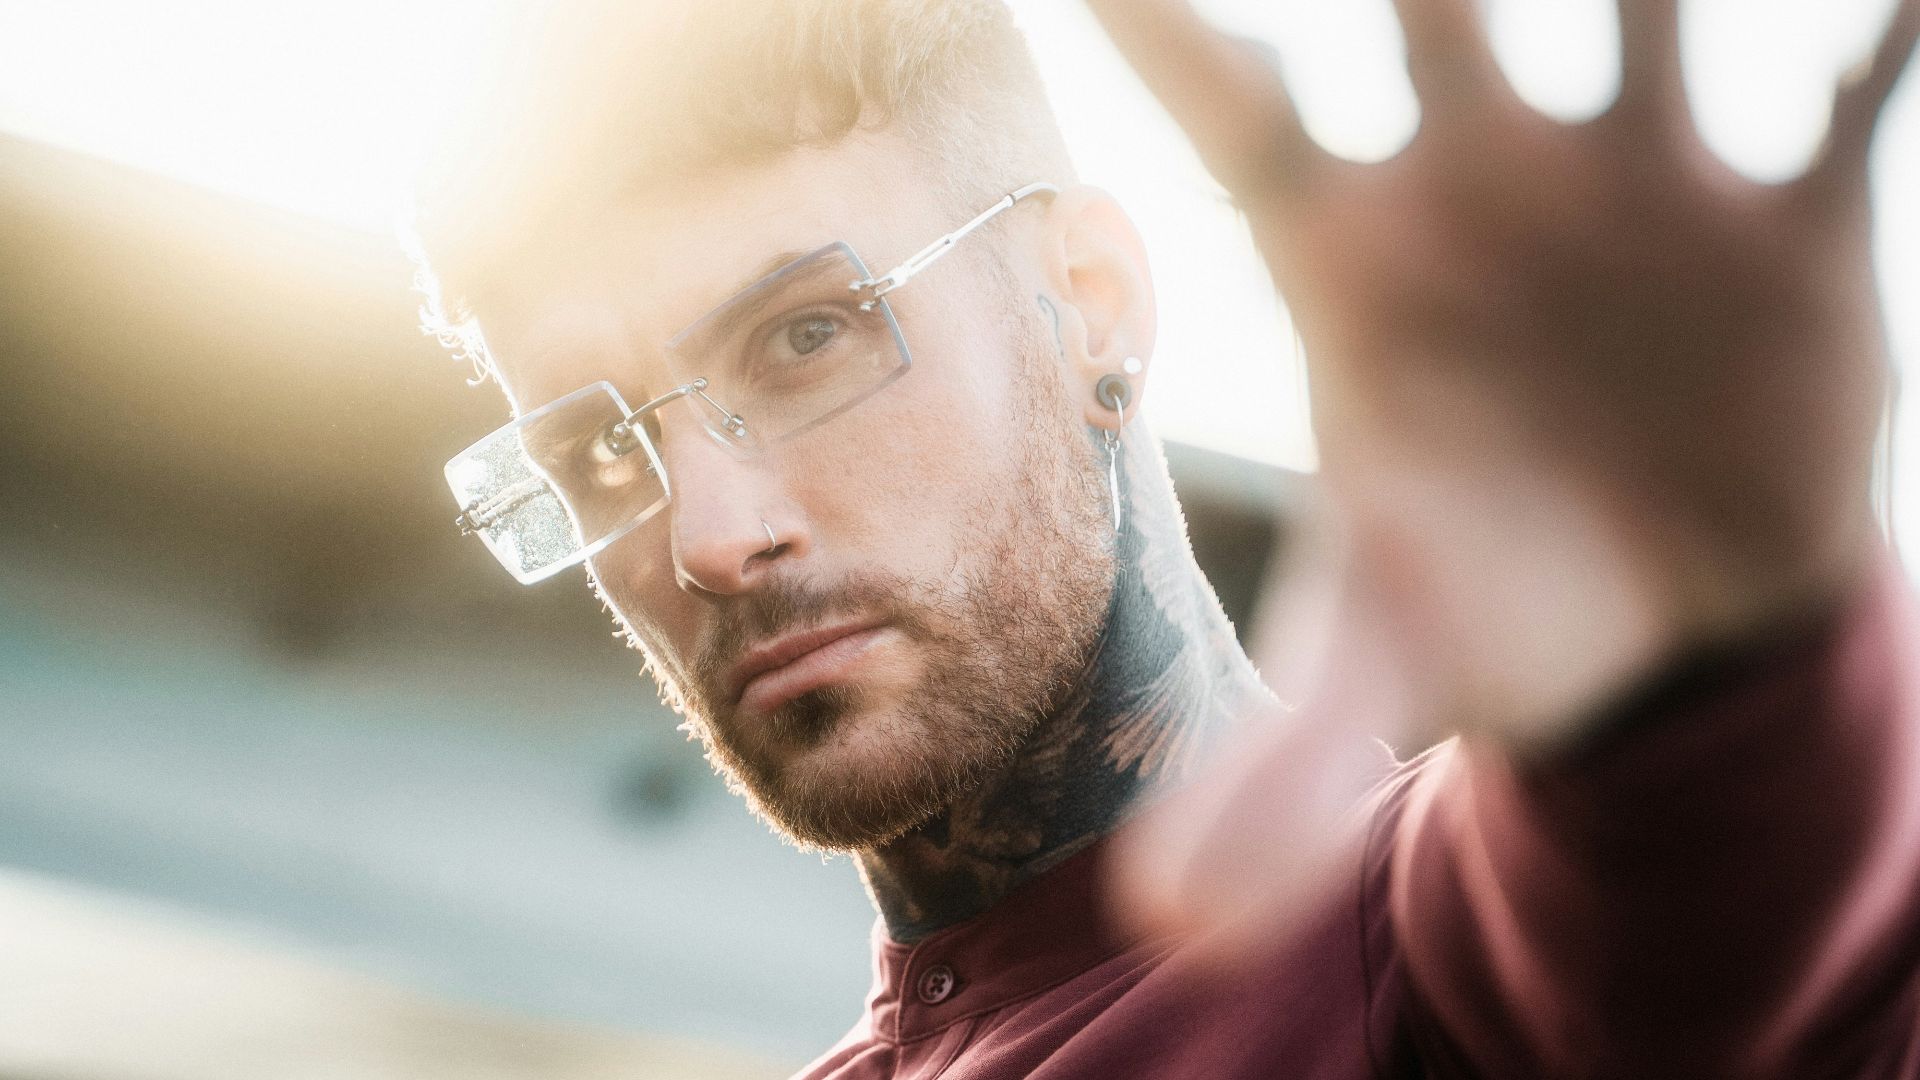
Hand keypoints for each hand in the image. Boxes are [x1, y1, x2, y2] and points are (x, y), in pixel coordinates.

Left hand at [1092, 0, 1916, 741]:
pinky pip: (1852, 91)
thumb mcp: (1385, 667)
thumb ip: (1278, 769)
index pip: (1229, 104)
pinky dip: (1887, 32)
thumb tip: (1169, 923)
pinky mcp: (1787, 222)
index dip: (1153, 11)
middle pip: (1426, 2)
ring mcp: (1637, 184)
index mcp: (1355, 260)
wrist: (1665, 613)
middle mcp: (1485, 184)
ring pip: (1645, 1)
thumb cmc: (1494, 603)